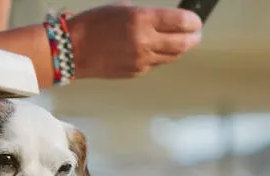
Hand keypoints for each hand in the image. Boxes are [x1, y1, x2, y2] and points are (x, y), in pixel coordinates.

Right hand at [67, 5, 201, 78]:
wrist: (73, 50)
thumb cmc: (93, 25)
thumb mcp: (122, 9)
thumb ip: (146, 16)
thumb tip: (164, 22)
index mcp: (142, 20)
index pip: (180, 22)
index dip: (193, 22)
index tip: (196, 21)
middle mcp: (144, 42)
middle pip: (182, 43)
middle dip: (192, 38)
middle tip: (195, 34)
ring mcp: (141, 60)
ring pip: (171, 57)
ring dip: (180, 49)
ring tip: (182, 43)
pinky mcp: (135, 72)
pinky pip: (155, 64)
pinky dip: (161, 57)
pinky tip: (158, 51)